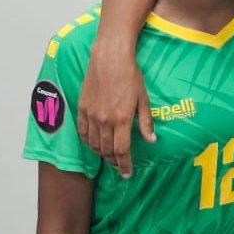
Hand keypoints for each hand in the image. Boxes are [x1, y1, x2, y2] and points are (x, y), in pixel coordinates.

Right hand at [78, 41, 154, 176]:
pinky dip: (89, 142)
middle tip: (120, 168)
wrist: (109, 59)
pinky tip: (95, 145)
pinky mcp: (82, 108)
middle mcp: (104, 120)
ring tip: (110, 158)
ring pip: (94, 144)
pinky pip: (83, 132)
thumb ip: (146, 122)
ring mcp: (91, 114)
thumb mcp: (144, 100)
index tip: (127, 174)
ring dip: (102, 154)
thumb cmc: (131, 76)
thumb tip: (151, 140)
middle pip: (107, 150)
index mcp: (122, 119)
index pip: (122, 150)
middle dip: (114, 162)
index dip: (125, 165)